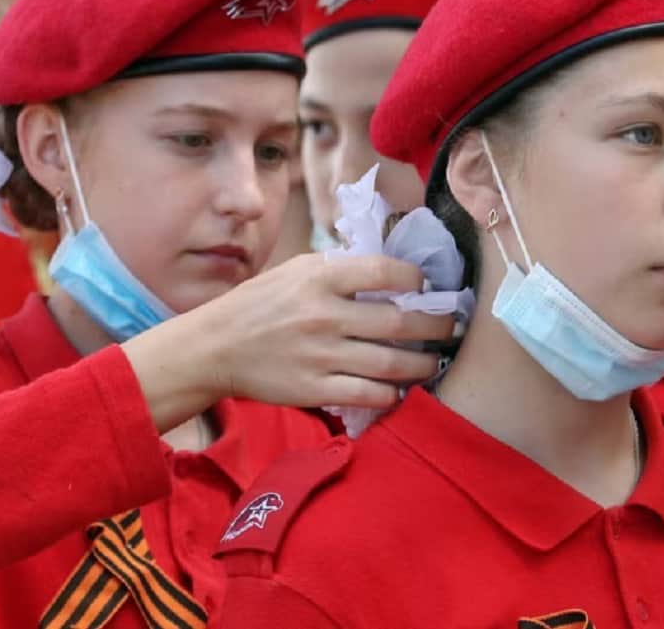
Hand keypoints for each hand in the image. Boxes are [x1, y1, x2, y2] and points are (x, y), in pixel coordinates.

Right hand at [123, 254, 454, 430]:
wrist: (214, 348)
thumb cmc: (259, 304)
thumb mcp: (295, 270)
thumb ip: (339, 269)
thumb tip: (390, 270)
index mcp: (319, 277)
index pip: (385, 271)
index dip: (416, 277)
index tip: (426, 285)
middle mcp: (323, 315)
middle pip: (399, 321)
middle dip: (436, 326)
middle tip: (450, 327)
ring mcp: (320, 355)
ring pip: (391, 362)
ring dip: (423, 364)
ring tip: (434, 361)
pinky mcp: (314, 389)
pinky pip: (368, 394)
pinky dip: (392, 393)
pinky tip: (399, 388)